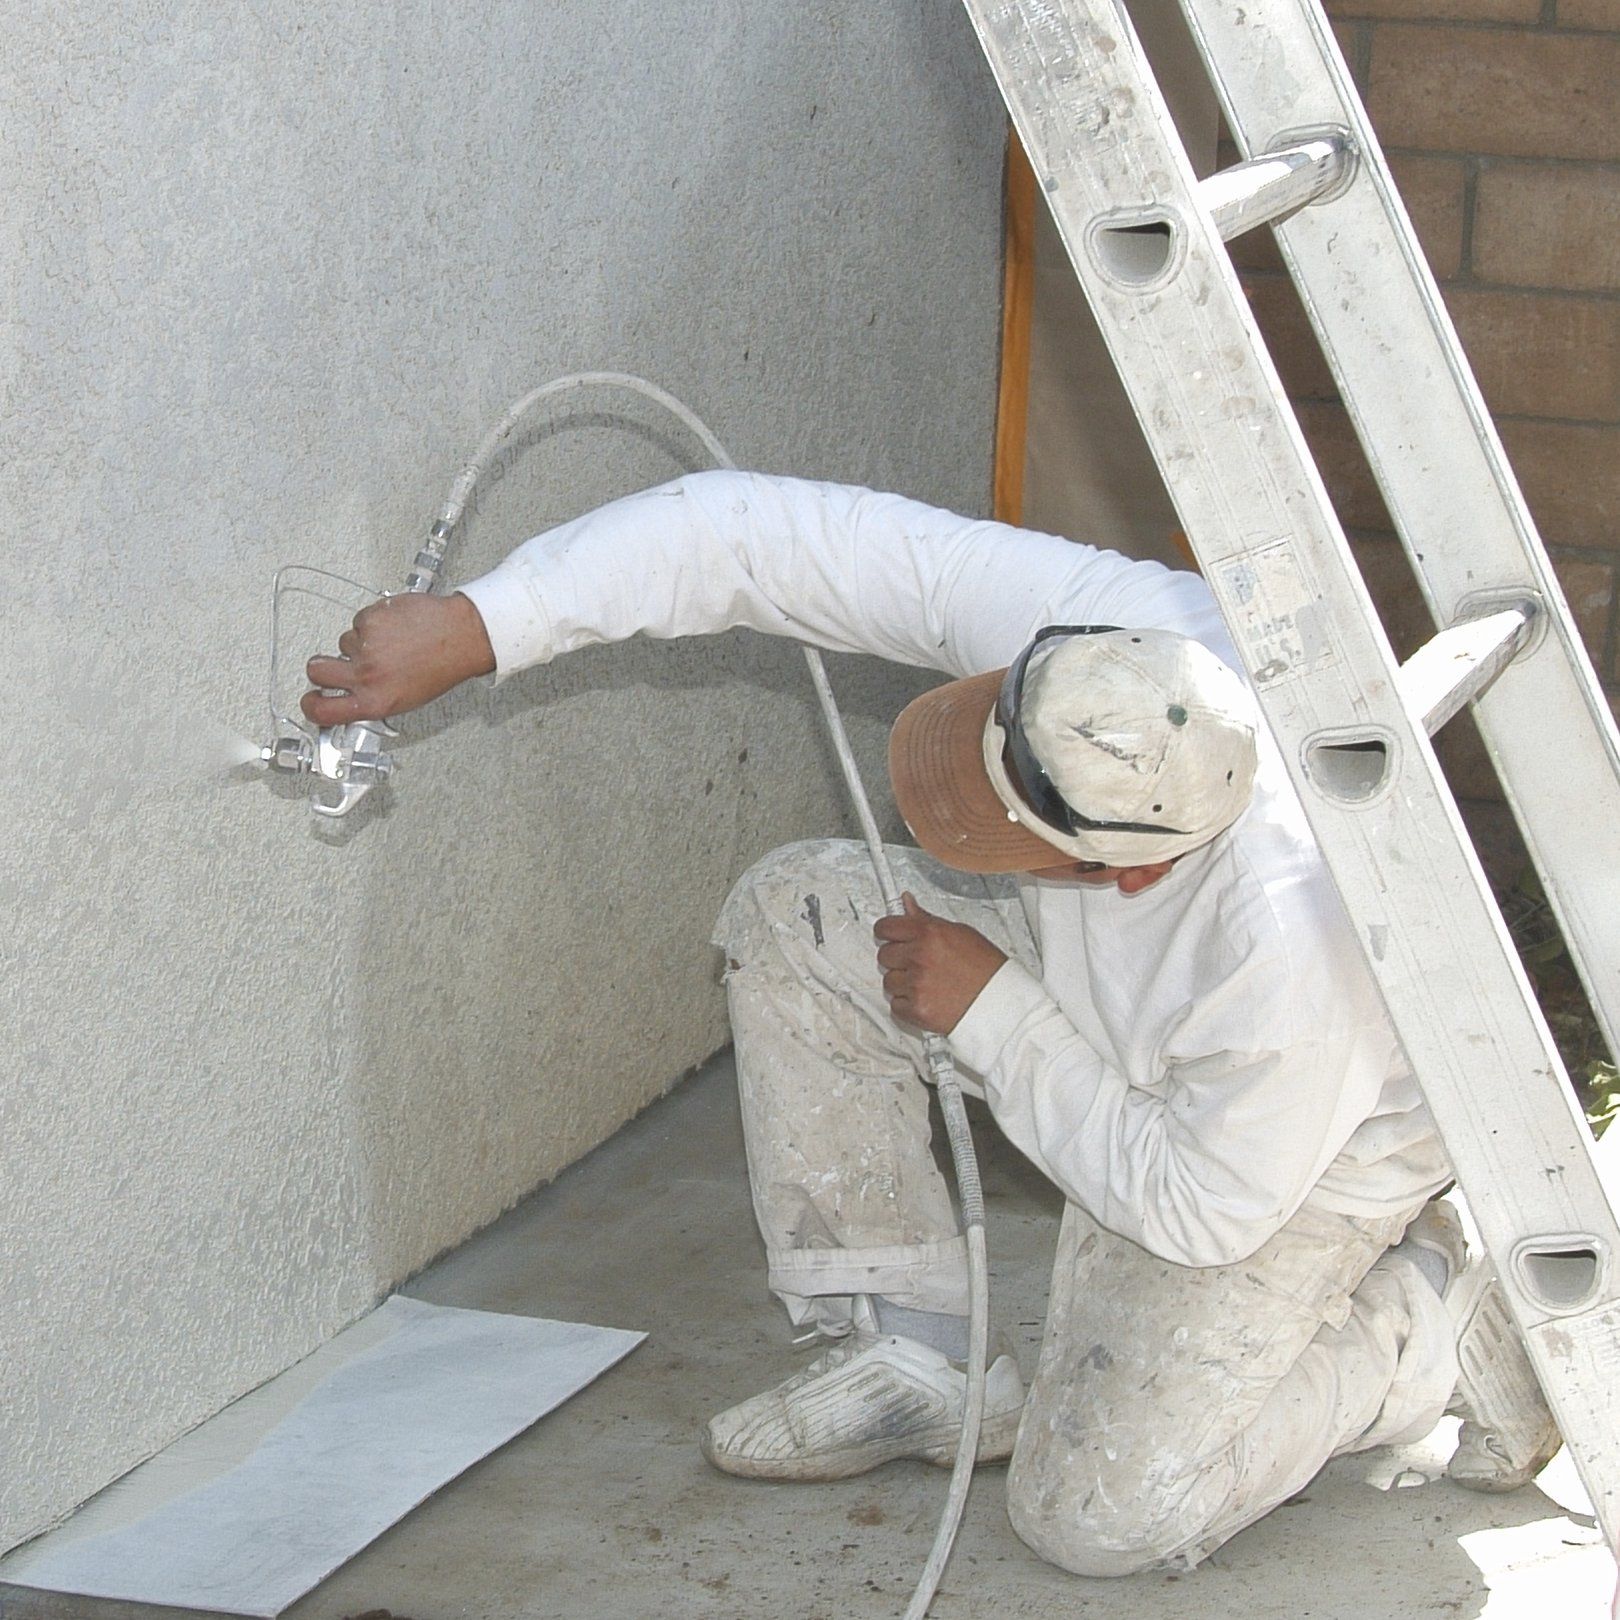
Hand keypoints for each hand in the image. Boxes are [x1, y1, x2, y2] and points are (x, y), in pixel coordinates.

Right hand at [302, 592, 495, 725]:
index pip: (322, 711)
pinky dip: (374, 622)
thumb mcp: (406, 700)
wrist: (461, 636)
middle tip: (339, 663)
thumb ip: (373, 700)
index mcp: (374, 701)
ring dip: (361, 642)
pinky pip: (360, 621)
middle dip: (321, 666)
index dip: (311, 705)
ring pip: (343, 642)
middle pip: (316, 669)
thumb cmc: (441, 668)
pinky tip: (396, 627)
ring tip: (391, 643)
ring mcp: (366, 645)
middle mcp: (366, 675)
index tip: (310, 700)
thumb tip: (349, 701)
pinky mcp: (370, 619)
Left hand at [873, 893, 1006, 1034]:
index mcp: (929, 933)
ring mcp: (916, 984)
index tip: (888, 935)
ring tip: (926, 982)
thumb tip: (907, 903)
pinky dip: (907, 1004)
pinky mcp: (916, 1009)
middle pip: (884, 955)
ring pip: (888, 981)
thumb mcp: (960, 933)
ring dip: (902, 983)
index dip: (886, 932)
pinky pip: (896, 1005)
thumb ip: (927, 919)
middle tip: (916, 963)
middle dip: (897, 959)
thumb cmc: (987, 968)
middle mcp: (919, 957)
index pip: (886, 927)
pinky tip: (926, 997)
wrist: (1000, 1003)